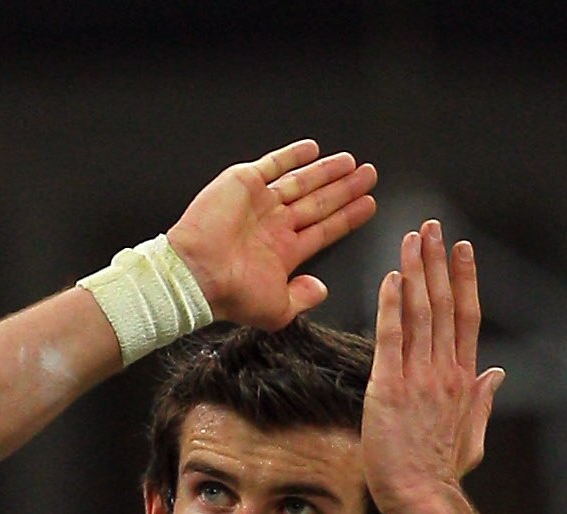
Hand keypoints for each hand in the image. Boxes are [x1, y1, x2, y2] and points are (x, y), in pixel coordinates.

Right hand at [167, 139, 376, 329]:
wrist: (197, 274)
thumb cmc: (231, 295)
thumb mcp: (277, 310)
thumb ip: (303, 298)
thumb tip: (321, 290)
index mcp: (283, 253)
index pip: (325, 230)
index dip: (348, 218)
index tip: (369, 205)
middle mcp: (274, 226)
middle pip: (320, 203)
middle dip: (345, 190)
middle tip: (369, 176)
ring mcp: (261, 203)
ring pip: (303, 182)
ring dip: (328, 172)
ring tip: (352, 163)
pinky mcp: (244, 183)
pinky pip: (273, 164)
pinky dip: (292, 156)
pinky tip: (313, 150)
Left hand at [361, 222, 504, 513]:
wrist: (421, 497)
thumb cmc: (440, 475)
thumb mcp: (471, 436)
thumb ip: (482, 401)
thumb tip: (496, 374)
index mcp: (464, 380)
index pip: (467, 318)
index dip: (465, 280)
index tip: (462, 250)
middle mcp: (445, 372)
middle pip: (445, 305)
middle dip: (438, 261)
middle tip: (432, 226)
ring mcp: (419, 378)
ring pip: (421, 312)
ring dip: (415, 270)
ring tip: (412, 237)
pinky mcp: (389, 388)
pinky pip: (392, 336)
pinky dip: (391, 304)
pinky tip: (390, 277)